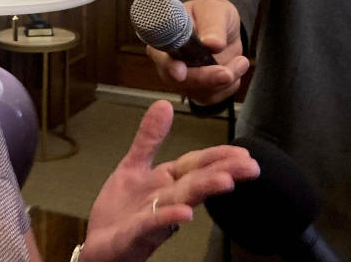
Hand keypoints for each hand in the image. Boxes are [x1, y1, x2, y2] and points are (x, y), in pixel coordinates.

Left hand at [80, 101, 258, 261]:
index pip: (195, 166)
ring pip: (180, 202)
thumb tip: (163, 104)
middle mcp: (166, 202)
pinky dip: (168, 219)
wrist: (100, 247)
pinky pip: (152, 226)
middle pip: (194, 183)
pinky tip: (184, 214)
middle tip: (250, 166)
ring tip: (224, 180)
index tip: (245, 152)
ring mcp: (152, 219)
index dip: (217, 157)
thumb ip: (150, 138)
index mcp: (166, 183)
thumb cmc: (122, 211)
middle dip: (221, 172)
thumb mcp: (133, 166)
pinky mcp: (135, 236)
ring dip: (202, 191)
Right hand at [145, 0, 250, 104]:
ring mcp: (179, 79)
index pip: (159, 55)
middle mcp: (166, 61)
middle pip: (176, 80)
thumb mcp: (215, 11)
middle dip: (204, 78)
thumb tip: (212, 44)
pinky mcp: (195, 90)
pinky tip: (234, 69)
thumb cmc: (211, 15)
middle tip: (227, 73)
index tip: (180, 72)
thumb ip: (213, 26)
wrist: (222, 29)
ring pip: (197, 90)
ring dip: (223, 80)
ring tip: (241, 61)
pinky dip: (228, 86)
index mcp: (164, 38)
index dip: (168, 65)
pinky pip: (210, 96)